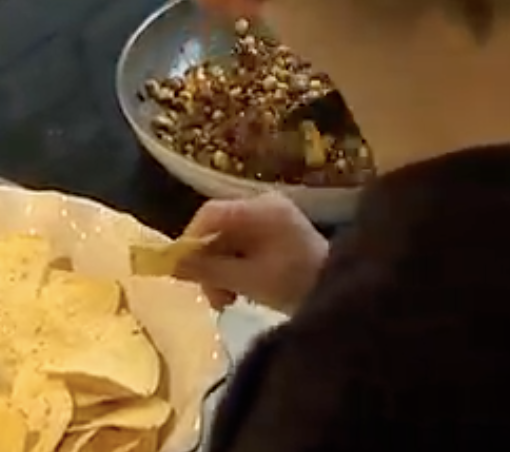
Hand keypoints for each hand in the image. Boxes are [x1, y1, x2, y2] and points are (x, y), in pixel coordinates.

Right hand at [175, 193, 329, 316]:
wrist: (338, 291)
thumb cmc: (294, 282)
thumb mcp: (247, 279)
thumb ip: (208, 269)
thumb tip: (171, 264)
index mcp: (262, 209)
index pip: (211, 213)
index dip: (191, 240)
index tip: (183, 270)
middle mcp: (264, 206)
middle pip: (217, 230)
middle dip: (208, 265)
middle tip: (211, 297)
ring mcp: (270, 219)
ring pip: (226, 242)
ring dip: (219, 273)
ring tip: (226, 302)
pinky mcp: (274, 235)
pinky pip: (240, 248)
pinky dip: (233, 270)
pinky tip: (238, 293)